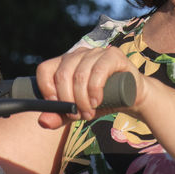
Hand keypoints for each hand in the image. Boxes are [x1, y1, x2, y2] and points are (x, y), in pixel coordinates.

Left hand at [34, 46, 148, 129]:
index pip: (44, 69)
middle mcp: (79, 54)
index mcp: (65, 63)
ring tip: (89, 113)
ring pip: (80, 74)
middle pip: (62, 74)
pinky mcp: (113, 55)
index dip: (46, 89)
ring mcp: (96, 52)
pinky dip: (95, 89)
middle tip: (77, 115)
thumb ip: (60, 116)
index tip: (57, 106)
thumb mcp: (77, 111)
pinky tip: (97, 101)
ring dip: (82, 99)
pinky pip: (98, 70)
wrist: (132, 97)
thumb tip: (42, 122)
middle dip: (67, 100)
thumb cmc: (102, 101)